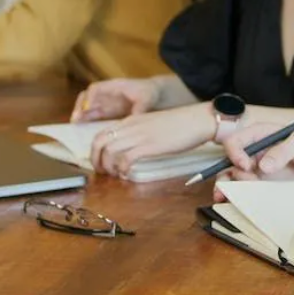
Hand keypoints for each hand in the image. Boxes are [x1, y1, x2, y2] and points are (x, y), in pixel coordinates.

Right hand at [71, 78, 159, 121]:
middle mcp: (105, 95)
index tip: (88, 108)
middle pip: (86, 98)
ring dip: (80, 116)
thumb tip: (134, 118)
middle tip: (76, 119)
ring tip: (75, 127)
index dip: (89, 98)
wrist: (155, 96)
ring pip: (87, 109)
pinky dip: (87, 124)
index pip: (96, 89)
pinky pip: (94, 118)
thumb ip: (140, 108)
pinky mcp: (107, 114)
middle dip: (79, 107)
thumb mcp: (147, 98)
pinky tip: (84, 133)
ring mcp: (105, 104)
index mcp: (114, 86)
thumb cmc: (149, 93)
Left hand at [89, 104, 215, 176]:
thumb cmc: (180, 124)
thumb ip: (139, 132)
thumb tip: (130, 148)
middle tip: (102, 172)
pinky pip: (126, 159)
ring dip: (108, 167)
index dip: (96, 151)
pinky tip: (127, 174)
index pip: (101, 133)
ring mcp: (139, 136)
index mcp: (131, 120)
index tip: (101, 162)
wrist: (198, 119)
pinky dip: (122, 169)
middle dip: (95, 160)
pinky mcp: (149, 146)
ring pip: (109, 151)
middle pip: (99, 142)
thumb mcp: (153, 124)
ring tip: (116, 175)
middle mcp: (131, 126)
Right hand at [212, 123, 293, 200]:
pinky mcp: (261, 184)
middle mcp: (253, 152)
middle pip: (228, 162)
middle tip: (243, 187)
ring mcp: (256, 169)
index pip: (235, 141)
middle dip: (227, 176)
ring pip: (232, 178)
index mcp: (259, 134)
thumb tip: (263, 166)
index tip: (247, 166)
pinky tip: (236, 204)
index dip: (235, 154)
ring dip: (227, 188)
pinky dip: (237, 197)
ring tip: (227, 198)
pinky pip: (244, 191)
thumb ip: (284, 150)